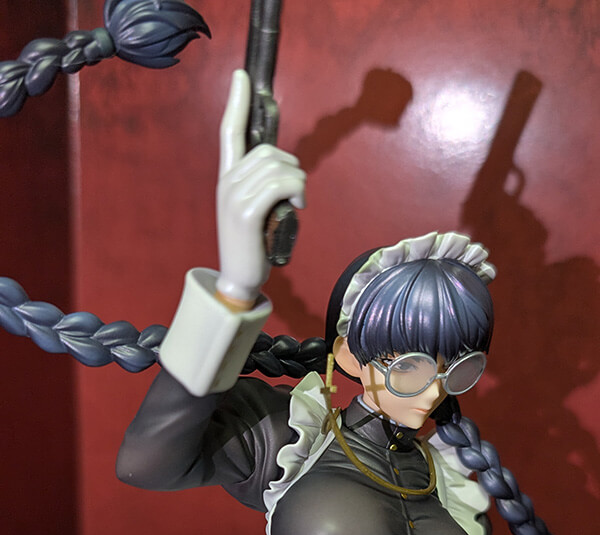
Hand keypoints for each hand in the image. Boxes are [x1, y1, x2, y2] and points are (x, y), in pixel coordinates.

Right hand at [216, 70, 305, 303]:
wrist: (240, 278)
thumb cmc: (253, 243)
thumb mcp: (254, 208)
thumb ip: (262, 184)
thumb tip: (285, 167)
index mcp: (227, 177)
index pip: (228, 131)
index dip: (235, 102)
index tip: (240, 76)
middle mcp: (227, 182)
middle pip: (268, 151)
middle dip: (292, 167)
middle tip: (297, 191)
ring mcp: (234, 196)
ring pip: (278, 166)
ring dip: (298, 181)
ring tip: (296, 202)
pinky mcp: (247, 213)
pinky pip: (280, 184)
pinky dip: (296, 191)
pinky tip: (297, 206)